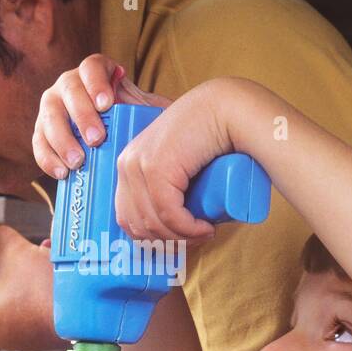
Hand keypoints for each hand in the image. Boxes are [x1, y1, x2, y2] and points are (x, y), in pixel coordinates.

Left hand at [0, 225, 61, 350]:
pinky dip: (35, 302)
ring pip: (9, 319)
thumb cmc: (47, 285)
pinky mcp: (47, 339)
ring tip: (28, 272)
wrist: (90, 308)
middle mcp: (1, 337)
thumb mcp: (18, 252)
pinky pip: (33, 320)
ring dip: (14, 297)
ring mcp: (26, 342)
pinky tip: (48, 280)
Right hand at [32, 54, 170, 178]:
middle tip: (96, 139)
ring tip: (78, 162)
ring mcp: (52, 108)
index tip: (106, 104)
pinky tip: (63, 173)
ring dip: (62, 140)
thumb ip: (154, 108)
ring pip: (49, 117)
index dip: (96, 82)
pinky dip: (48, 159)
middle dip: (81, 115)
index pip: (91, 67)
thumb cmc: (132, 119)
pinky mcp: (42, 132)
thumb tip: (172, 115)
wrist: (111, 138)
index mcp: (94, 73)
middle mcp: (69, 85)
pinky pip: (39, 143)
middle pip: (69, 92)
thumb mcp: (146, 110)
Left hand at [114, 83, 232, 241]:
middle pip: (137, 224)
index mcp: (127, 165)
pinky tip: (205, 228)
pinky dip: (188, 228)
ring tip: (204, 232)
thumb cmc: (208, 138)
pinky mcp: (157, 168)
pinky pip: (168, 214)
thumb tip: (168, 228)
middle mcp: (126, 164)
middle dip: (167, 241)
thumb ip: (167, 184)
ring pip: (153, 222)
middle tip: (196, 238)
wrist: (225, 109)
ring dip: (181, 237)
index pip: (126, 216)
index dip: (152, 237)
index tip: (179, 241)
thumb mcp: (178, 164)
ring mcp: (139, 165)